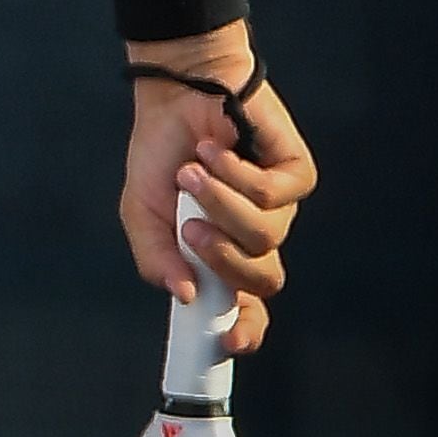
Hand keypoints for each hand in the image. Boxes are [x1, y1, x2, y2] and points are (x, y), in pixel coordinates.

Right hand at [119, 28, 315, 354]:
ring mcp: (281, 208)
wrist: (176, 93)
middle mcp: (256, 238)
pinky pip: (271, 193)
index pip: (246, 307)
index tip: (227, 343)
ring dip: (219, 202)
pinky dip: (233, 173)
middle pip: (263, 280)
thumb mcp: (142, 210)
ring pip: (263, 235)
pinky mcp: (295, 174)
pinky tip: (214, 150)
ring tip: (191, 173)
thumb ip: (156, 256)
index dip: (244, 330)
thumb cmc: (160, 151)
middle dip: (224, 260)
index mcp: (222, 254)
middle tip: (192, 230)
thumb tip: (182, 293)